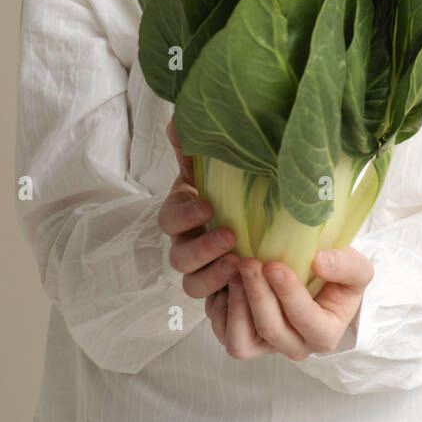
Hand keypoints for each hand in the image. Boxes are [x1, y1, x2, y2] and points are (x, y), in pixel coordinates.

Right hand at [160, 116, 240, 299]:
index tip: (208, 206)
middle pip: (180, 258)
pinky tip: (249, 288)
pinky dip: (228, 298)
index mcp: (182, 215)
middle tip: (230, 237)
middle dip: (202, 249)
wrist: (251, 214)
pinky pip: (217, 302)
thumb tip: (176, 119)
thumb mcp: (211, 166)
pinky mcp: (221, 289)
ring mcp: (203, 271)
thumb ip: (191, 146)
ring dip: (214, 276)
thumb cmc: (226, 188)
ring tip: (240, 265)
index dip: (185, 216)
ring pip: (193, 285)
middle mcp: (187, 245)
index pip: (170, 220)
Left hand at [204, 247, 373, 361]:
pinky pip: (224, 335)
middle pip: (270, 329)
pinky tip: (225, 283)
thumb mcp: (356, 268)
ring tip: (234, 273)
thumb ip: (346, 265)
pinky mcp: (244, 341)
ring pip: (241, 343)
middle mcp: (295, 347)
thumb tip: (319, 263)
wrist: (320, 283)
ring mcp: (267, 347)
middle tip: (248, 262)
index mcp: (325, 334)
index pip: (305, 320)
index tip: (274, 266)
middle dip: (257, 294)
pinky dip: (219, 311)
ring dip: (236, 307)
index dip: (288, 294)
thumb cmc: (338, 277)